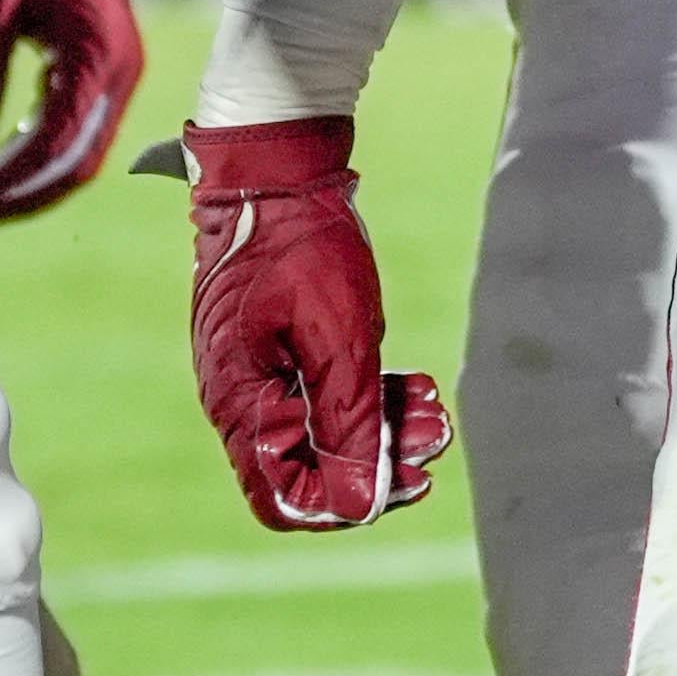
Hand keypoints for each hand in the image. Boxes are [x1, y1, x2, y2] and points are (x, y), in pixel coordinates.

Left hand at [0, 0, 145, 224]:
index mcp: (100, 55)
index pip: (59, 143)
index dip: (10, 182)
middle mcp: (119, 68)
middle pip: (78, 158)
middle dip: (23, 193)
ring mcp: (115, 67)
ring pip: (80, 146)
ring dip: (30, 175)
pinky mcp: (101, 63)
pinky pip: (77, 123)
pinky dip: (40, 147)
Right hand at [183, 117, 450, 528]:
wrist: (280, 171)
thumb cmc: (304, 248)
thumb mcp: (339, 339)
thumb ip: (347, 424)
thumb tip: (357, 505)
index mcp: (241, 404)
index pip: (282, 496)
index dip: (342, 502)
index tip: (401, 483)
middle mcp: (242, 397)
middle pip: (307, 467)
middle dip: (376, 464)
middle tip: (434, 445)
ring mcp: (259, 369)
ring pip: (323, 429)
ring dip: (382, 429)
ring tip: (435, 413)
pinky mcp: (281, 345)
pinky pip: (324, 391)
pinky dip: (370, 395)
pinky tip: (417, 386)